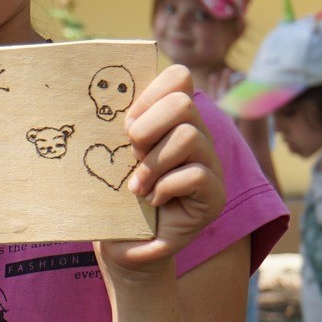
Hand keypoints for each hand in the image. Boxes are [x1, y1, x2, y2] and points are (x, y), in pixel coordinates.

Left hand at [95, 64, 226, 275]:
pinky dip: (165, 188)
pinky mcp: (215, 195)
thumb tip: (106, 94)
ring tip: (138, 186)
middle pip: (184, 103)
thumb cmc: (115, 196)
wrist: (124, 245)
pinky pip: (195, 174)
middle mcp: (198, 136)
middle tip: (133, 155)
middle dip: (148, 128)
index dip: (150, 94)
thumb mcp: (111, 154)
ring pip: (189, 136)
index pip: (179, 76)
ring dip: (154, 163)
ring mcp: (211, 165)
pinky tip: (154, 202)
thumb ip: (120, 124)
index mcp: (173, 119)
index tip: (127, 126)